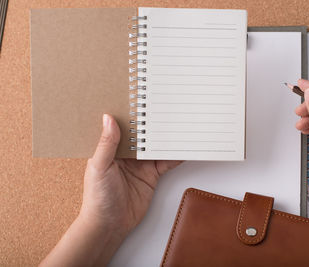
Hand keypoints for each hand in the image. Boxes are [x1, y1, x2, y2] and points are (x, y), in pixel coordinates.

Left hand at [40, 114, 180, 266]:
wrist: (110, 225)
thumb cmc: (97, 197)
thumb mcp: (99, 167)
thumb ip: (106, 143)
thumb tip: (108, 118)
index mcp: (111, 148)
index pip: (123, 127)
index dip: (130, 114)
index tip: (141, 99)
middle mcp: (127, 154)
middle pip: (142, 135)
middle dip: (152, 124)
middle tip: (164, 108)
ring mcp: (141, 164)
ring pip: (156, 146)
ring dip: (165, 138)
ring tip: (177, 124)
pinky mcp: (152, 175)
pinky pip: (166, 162)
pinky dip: (175, 156)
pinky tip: (183, 148)